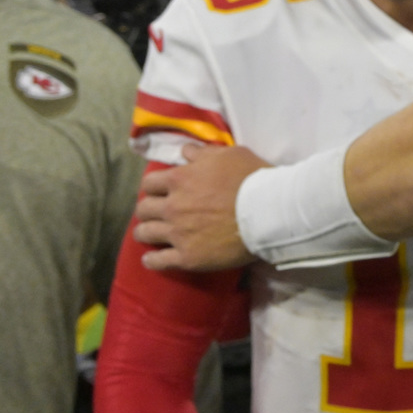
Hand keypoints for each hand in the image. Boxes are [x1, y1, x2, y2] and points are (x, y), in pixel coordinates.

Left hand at [135, 143, 268, 272]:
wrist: (269, 212)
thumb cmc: (252, 178)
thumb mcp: (230, 155)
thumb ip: (203, 153)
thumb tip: (185, 152)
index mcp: (180, 179)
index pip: (150, 183)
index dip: (154, 187)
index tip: (160, 191)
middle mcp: (172, 206)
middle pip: (143, 209)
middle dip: (147, 209)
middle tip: (156, 213)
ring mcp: (178, 233)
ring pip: (145, 233)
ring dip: (145, 232)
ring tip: (150, 234)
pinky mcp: (188, 256)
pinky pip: (159, 261)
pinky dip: (152, 260)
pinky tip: (151, 259)